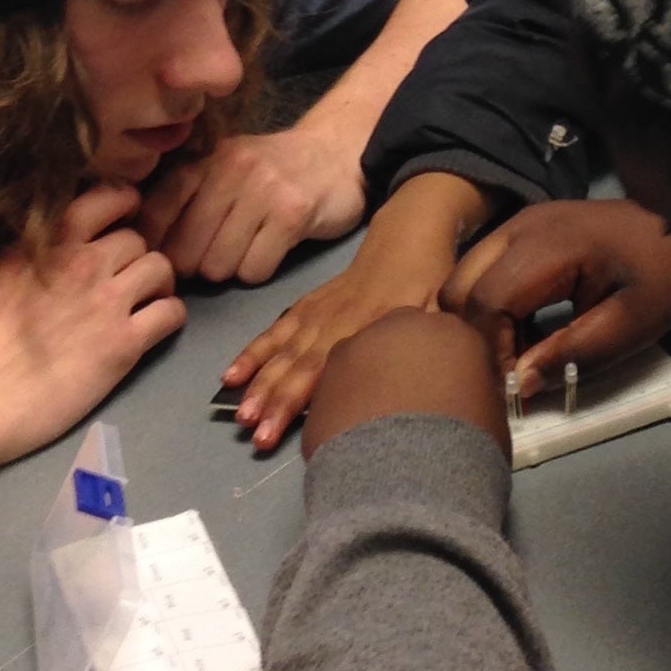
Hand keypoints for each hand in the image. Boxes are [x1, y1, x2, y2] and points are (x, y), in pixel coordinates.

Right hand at [0, 184, 184, 470]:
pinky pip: (172, 312)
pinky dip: (169, 316)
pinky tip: (152, 328)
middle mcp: (83, 262)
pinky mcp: (125, 344)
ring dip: (157, 283)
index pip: (107, 197)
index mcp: (48, 241)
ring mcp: (108, 302)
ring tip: (142, 302)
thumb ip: (35, 251)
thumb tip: (58, 243)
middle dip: (134, 257)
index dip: (123, 208)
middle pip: (137, 239)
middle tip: (124, 280)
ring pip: (161, 268)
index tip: (120, 223)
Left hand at [138, 127, 366, 284]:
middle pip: (186, 249)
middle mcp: (230, 170)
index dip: (156, 245)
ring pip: (219, 265)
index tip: (165, 259)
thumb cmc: (275, 171)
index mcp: (206, 160)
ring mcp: (263, 190)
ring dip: (230, 270)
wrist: (339, 153)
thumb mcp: (228, 169)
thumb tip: (149, 249)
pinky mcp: (293, 213)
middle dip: (195, 267)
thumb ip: (190, 197)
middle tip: (212, 262)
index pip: (158, 211)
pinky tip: (270, 252)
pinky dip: (259, 272)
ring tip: (246, 252)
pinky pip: (255, 269)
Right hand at [219, 173, 491, 451]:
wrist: (407, 237)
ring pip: (281, 351)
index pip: (322, 373)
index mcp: (365, 328)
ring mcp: (315, 313)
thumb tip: (430, 385)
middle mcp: (333, 323)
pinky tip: (231, 376)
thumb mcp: (439, 314)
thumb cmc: (427, 282)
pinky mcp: (306, 306)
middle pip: (296, 367)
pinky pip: (275, 331)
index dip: (295, 404)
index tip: (274, 433)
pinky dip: (253, 352)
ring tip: (238, 413)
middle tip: (251, 433)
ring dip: (258, 382)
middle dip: (271, 401)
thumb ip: (431, 346)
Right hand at [439, 198, 670, 396]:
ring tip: (522, 355)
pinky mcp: (520, 233)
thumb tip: (521, 383)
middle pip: (458, 288)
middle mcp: (519, 227)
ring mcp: (517, 225)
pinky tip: (526, 332)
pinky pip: (482, 273)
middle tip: (515, 373)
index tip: (517, 387)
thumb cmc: (663, 274)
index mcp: (548, 245)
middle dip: (476, 338)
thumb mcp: (632, 324)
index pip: (486, 301)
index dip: (492, 351)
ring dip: (480, 324)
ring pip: (463, 281)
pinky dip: (491, 309)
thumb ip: (574, 353)